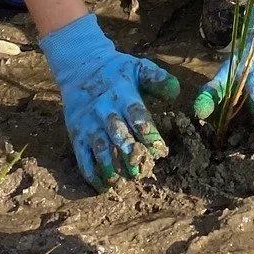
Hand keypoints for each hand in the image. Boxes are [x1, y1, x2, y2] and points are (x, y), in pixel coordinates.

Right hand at [39, 15, 179, 190]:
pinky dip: (91, 174)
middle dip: (128, 153)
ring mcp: (88, 124)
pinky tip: (104, 186)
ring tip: (121, 182)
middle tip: (139, 171)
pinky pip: (82, 157)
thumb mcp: (138, 68)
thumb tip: (176, 92)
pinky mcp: (77, 135)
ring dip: (109, 166)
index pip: (137, 115)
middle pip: (117, 133)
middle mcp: (104, 110)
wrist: (80, 67)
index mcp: (122, 94)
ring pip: (98, 148)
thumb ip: (157, 79)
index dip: (148, 134)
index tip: (160, 150)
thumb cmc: (117, 72)